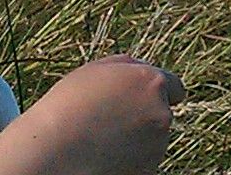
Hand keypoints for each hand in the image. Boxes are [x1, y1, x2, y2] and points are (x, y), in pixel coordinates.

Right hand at [0, 57, 178, 174]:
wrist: (55, 149)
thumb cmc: (69, 105)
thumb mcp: (96, 70)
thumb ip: (127, 67)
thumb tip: (141, 70)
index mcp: (151, 83)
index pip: (175, 88)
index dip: (159, 94)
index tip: (145, 100)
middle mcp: (162, 113)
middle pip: (161, 113)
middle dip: (143, 115)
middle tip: (111, 119)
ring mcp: (158, 145)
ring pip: (152, 138)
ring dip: (136, 137)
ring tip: (101, 136)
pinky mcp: (149, 168)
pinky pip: (143, 159)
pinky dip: (130, 158)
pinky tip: (104, 153)